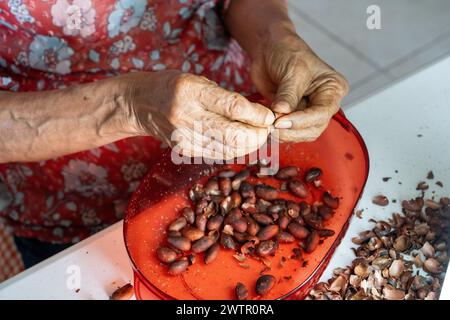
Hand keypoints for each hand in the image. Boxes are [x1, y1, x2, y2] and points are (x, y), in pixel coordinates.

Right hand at [120, 71, 274, 159]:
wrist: (141, 103)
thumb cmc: (174, 87)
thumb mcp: (199, 82)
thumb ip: (227, 98)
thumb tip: (259, 115)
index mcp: (192, 91)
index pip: (233, 107)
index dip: (257, 116)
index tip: (270, 117)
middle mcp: (187, 116)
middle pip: (233, 134)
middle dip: (257, 135)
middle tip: (267, 130)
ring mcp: (185, 137)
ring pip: (228, 150)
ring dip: (249, 146)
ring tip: (257, 137)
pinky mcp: (184, 151)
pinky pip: (217, 155)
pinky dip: (234, 151)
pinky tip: (241, 144)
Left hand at [250, 33, 348, 141]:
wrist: (269, 48)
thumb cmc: (287, 52)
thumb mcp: (292, 71)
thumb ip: (288, 95)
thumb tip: (281, 115)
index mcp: (333, 89)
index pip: (322, 113)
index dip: (301, 121)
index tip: (281, 122)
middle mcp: (324, 103)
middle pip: (314, 128)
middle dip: (293, 130)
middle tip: (273, 126)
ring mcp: (308, 111)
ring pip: (301, 134)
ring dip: (284, 133)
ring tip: (269, 124)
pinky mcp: (293, 116)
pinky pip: (288, 131)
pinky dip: (277, 131)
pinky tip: (267, 124)